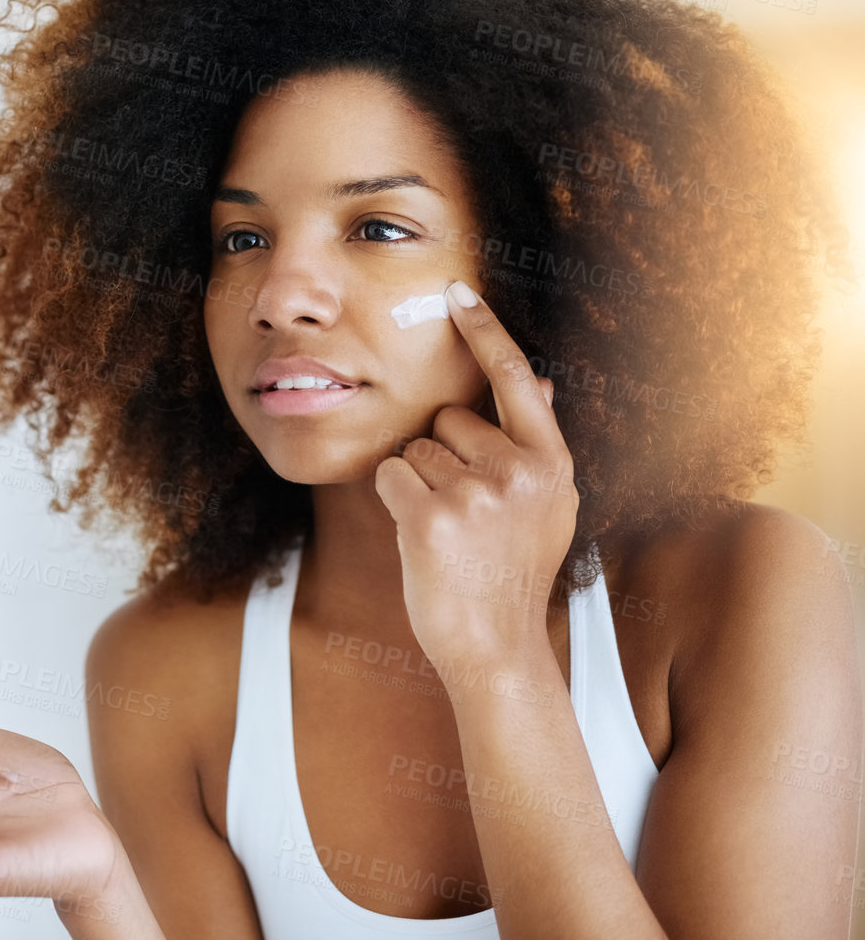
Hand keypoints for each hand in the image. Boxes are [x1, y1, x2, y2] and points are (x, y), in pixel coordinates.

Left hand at [372, 280, 578, 678]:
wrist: (496, 647)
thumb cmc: (510, 574)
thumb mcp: (546, 507)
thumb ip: (537, 444)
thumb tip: (541, 379)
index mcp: (551, 464)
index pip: (516, 379)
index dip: (486, 332)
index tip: (458, 291)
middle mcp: (519, 472)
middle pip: (448, 420)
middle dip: (443, 456)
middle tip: (466, 515)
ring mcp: (475, 495)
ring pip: (414, 449)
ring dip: (419, 484)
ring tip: (450, 533)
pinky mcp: (430, 518)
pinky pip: (389, 475)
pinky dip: (393, 501)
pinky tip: (422, 538)